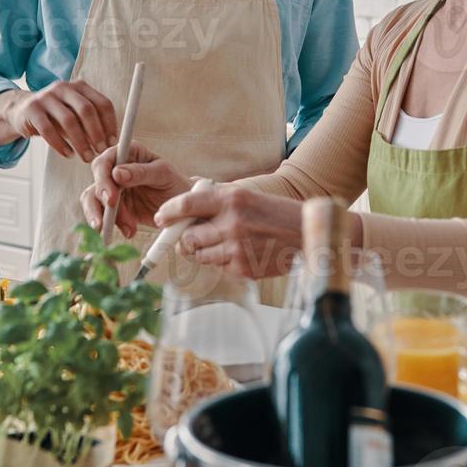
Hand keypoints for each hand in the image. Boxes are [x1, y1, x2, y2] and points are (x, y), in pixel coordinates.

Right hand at [0, 80, 116, 160]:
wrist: (22, 110)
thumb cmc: (57, 116)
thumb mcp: (75, 114)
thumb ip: (92, 123)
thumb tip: (112, 143)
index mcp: (80, 86)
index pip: (102, 103)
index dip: (110, 123)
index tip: (113, 142)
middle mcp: (64, 87)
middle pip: (86, 110)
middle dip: (96, 133)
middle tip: (101, 151)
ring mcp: (46, 96)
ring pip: (68, 120)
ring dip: (80, 142)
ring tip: (86, 157)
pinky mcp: (32, 109)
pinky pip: (48, 130)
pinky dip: (60, 145)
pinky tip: (68, 154)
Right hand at [80, 141, 191, 238]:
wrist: (180, 207)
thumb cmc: (174, 183)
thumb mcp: (163, 174)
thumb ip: (141, 172)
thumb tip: (117, 173)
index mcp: (128, 153)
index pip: (106, 160)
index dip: (103, 178)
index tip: (111, 198)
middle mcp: (116, 169)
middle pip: (96, 181)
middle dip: (99, 202)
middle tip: (107, 220)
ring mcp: (113, 188)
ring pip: (93, 200)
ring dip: (102, 217)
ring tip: (121, 229)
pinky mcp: (113, 207)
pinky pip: (103, 216)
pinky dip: (113, 226)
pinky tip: (129, 231)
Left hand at [152, 186, 306, 279]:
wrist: (306, 233)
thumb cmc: (273, 213)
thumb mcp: (245, 196)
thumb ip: (215, 200)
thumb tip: (183, 208)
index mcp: (231, 199)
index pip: (187, 204)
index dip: (168, 212)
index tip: (160, 218)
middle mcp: (232, 223)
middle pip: (188, 237)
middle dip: (185, 239)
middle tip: (191, 236)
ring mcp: (237, 249)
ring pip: (199, 256)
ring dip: (203, 251)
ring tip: (222, 243)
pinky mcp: (243, 269)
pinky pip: (218, 268)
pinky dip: (222, 262)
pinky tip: (240, 253)